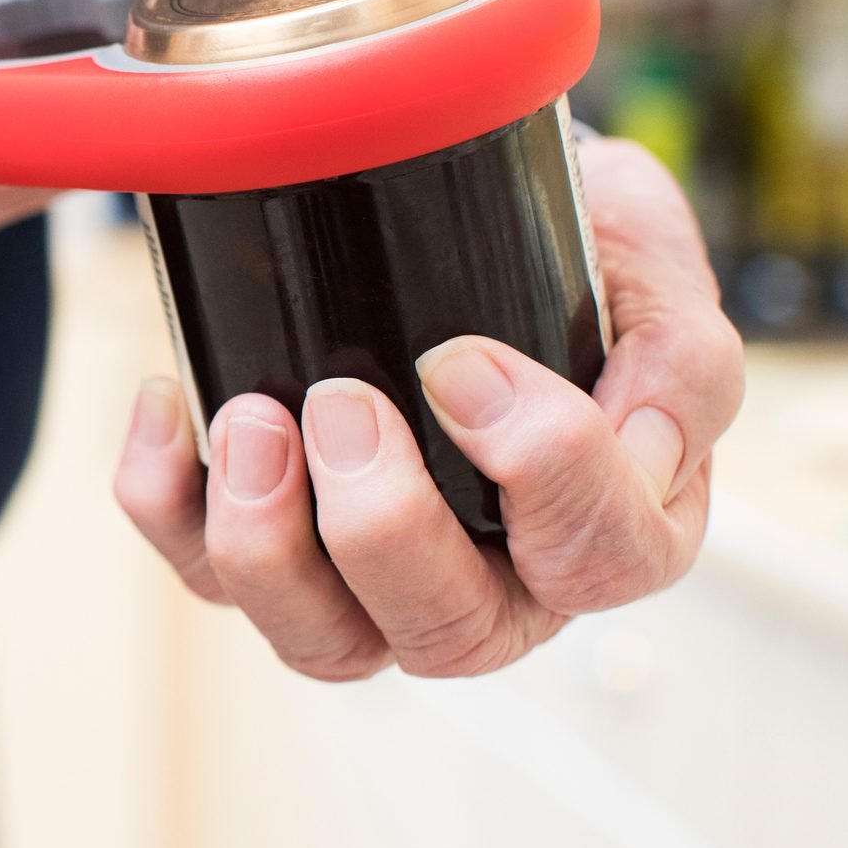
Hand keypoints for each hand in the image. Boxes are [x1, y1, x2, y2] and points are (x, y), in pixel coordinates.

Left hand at [113, 137, 744, 680]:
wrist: (440, 203)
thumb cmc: (555, 247)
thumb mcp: (641, 254)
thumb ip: (679, 342)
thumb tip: (645, 441)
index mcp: (608, 525)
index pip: (606, 560)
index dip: (544, 475)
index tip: (464, 361)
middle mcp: (495, 585)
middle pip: (452, 633)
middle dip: (385, 528)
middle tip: (341, 400)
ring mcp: (370, 586)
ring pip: (324, 644)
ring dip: (270, 546)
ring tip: (251, 416)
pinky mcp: (266, 555)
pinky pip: (203, 572)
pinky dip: (167, 500)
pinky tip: (169, 402)